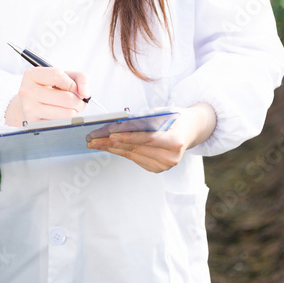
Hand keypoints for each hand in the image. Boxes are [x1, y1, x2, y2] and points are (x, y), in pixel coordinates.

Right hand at [5, 67, 90, 126]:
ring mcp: (29, 109)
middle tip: (78, 102)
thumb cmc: (51, 87)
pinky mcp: (35, 125)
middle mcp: (27, 91)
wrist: (32, 103)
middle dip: (79, 101)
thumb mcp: (64, 76)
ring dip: (75, 112)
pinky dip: (67, 121)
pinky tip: (61, 115)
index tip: (74, 88)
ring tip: (70, 108)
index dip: (72, 83)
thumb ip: (80, 78)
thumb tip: (85, 93)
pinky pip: (62, 124)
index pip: (58, 76)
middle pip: (66, 98)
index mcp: (32, 75)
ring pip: (67, 114)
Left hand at [85, 102, 216, 172]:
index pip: (147, 139)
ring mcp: (164, 166)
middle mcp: (171, 157)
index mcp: (175, 141)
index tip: (110, 134)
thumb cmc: (175, 118)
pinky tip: (108, 147)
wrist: (190, 130)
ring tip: (95, 143)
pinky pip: (135, 159)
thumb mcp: (163, 112)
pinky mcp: (157, 169)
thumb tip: (122, 123)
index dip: (128, 137)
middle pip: (136, 149)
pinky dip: (120, 152)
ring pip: (132, 155)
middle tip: (93, 139)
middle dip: (112, 143)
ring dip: (111, 149)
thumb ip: (145, 120)